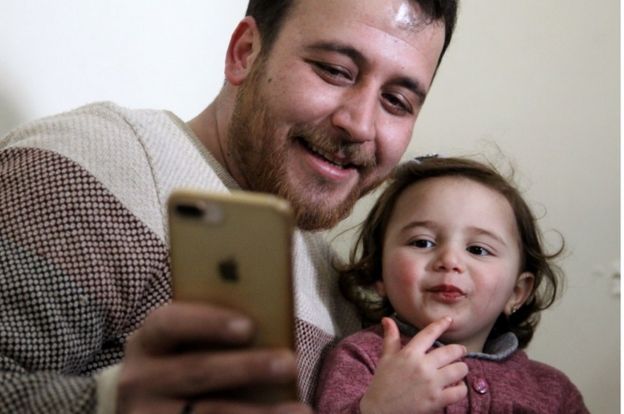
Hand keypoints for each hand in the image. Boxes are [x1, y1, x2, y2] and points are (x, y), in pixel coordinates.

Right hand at [116, 302, 312, 413]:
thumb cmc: (186, 362)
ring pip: (208, 413)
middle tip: (290, 363)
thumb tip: (271, 331)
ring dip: (258, 413)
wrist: (151, 407)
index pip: (170, 323)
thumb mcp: (188, 345)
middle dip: (248, 368)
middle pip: (197, 372)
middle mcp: (139, 379)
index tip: (249, 327)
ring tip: (300, 410)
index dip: (209, 322)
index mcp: (148, 340)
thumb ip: (216, 334)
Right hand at [359, 317, 467, 413]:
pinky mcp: (437, 400)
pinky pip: (459, 391)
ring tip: (458, 370)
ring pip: (459, 369)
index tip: (449, 320)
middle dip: (459, 350)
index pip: (429, 334)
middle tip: (461, 352)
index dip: (441, 325)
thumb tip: (387, 319)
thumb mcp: (385, 358)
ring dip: (461, 369)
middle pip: (451, 351)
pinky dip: (461, 388)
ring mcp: (431, 383)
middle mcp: (422, 366)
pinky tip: (456, 387)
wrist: (379, 410)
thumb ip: (391, 338)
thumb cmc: (382, 383)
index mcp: (410, 353)